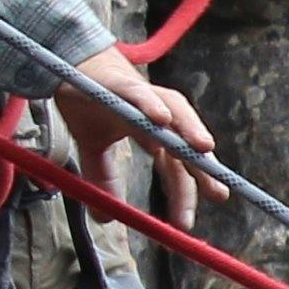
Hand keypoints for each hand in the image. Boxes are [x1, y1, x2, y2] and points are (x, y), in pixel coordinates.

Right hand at [57, 45, 218, 220]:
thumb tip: (105, 218)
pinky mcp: (122, 83)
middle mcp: (156, 117)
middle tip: (217, 193)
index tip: (184, 224)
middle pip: (185, 144)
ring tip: (204, 149)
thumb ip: (104, 179)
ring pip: (176, 112)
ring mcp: (142, 98)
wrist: (71, 63)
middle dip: (203, 169)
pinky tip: (161, 119)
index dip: (185, 194)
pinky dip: (151, 104)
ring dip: (190, 129)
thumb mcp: (94, 149)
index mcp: (154, 135)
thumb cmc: (92, 103)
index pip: (176, 167)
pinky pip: (139, 93)